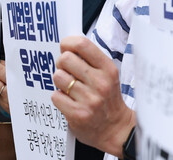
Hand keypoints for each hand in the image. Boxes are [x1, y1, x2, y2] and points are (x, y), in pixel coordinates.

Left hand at [51, 36, 134, 156]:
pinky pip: (55, 95)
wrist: (116, 129)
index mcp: (108, 69)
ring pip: (58, 76)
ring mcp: (90, 99)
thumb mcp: (106, 75)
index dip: (67, 43)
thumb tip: (65, 46)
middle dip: (61, 64)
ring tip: (69, 88)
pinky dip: (59, 97)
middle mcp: (100, 83)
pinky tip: (69, 101)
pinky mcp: (78, 114)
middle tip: (67, 72)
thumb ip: (89, 60)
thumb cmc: (107, 98)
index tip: (65, 48)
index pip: (82, 44)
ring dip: (60, 82)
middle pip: (65, 58)